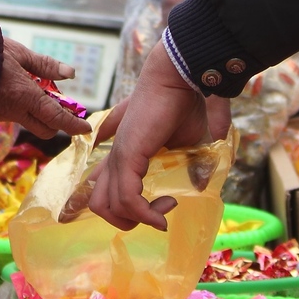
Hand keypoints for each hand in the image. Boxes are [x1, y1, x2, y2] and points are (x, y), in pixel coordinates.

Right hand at [0, 38, 93, 139]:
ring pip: (29, 120)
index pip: (57, 119)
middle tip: (61, 104)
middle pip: (45, 128)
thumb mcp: (19, 53)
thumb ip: (45, 65)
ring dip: (38, 111)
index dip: (73, 125)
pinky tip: (16, 87)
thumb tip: (70, 73)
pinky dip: (22, 105)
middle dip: (57, 122)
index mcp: (25, 97)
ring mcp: (1, 114)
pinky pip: (13, 113)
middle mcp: (14, 111)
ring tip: (37, 87)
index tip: (86, 127)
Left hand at [87, 42, 230, 230]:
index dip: (123, 210)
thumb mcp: (191, 144)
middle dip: (129, 220)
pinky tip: (165, 208)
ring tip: (163, 209)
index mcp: (126, 154)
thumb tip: (198, 187)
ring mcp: (118, 156)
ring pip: (105, 206)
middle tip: (160, 212)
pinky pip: (125, 198)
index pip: (104, 188)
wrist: (182, 78)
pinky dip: (144, 213)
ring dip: (136, 219)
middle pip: (99, 204)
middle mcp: (116, 157)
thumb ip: (190, 166)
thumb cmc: (186, 105)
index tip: (162, 211)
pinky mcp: (127, 155)